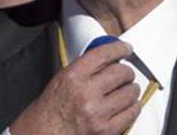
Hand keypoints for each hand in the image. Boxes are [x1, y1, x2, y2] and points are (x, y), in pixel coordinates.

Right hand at [10, 41, 140, 134]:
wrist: (43, 133)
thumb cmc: (51, 109)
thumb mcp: (61, 80)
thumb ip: (83, 68)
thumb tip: (106, 59)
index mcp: (72, 77)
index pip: (103, 55)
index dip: (118, 49)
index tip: (125, 49)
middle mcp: (85, 93)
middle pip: (121, 73)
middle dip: (126, 72)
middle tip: (125, 74)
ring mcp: (98, 113)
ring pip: (130, 93)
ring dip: (131, 90)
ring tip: (126, 90)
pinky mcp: (107, 129)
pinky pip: (132, 113)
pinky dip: (133, 107)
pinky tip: (127, 105)